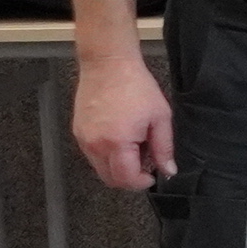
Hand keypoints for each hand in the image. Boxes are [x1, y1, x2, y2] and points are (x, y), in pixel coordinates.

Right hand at [71, 46, 175, 191]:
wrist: (108, 64)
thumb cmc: (136, 86)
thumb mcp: (160, 117)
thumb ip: (164, 147)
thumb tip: (168, 170)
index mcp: (117, 142)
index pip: (126, 179)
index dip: (141, 183)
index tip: (152, 176)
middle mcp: (95, 145)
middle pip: (110, 179)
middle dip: (129, 178)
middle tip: (145, 163)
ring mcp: (83, 139)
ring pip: (100, 169)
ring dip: (117, 167)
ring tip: (133, 145)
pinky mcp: (78, 132)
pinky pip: (92, 155)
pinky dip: (107, 155)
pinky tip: (120, 138)